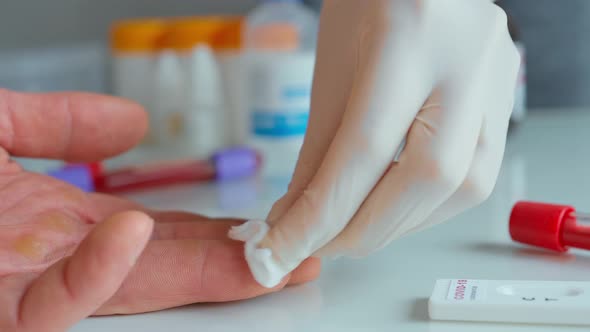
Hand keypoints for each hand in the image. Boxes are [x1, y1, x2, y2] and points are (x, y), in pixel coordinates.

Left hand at [0, 89, 319, 331]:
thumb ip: (63, 121)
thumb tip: (135, 120)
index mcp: (67, 224)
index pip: (160, 233)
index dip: (214, 230)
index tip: (263, 226)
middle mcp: (65, 258)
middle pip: (168, 264)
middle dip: (236, 261)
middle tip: (297, 257)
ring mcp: (34, 286)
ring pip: (132, 291)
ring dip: (201, 276)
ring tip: (264, 262)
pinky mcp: (3, 308)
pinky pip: (55, 301)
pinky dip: (102, 271)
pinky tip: (138, 232)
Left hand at [230, 0, 519, 286]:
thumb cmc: (368, 8)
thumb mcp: (332, 71)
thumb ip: (319, 150)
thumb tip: (298, 218)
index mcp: (408, 38)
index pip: (364, 148)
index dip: (321, 214)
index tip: (283, 249)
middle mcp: (466, 60)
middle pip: (425, 175)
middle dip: (364, 229)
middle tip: (322, 245)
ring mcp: (496, 79)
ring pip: (461, 186)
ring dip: (399, 224)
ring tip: (355, 229)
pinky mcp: (507, 99)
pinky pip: (477, 174)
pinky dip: (428, 206)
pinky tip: (396, 206)